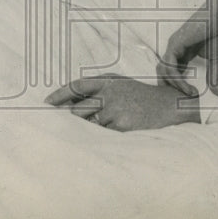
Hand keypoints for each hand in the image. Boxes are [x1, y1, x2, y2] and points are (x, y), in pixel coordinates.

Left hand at [45, 74, 199, 130]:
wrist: (170, 106)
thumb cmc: (143, 97)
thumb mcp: (123, 85)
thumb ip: (101, 90)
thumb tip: (72, 103)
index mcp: (110, 81)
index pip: (78, 85)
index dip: (60, 93)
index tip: (47, 102)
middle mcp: (110, 93)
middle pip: (78, 109)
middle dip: (73, 118)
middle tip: (66, 124)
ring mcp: (116, 110)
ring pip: (89, 124)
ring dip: (87, 130)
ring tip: (90, 133)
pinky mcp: (122, 126)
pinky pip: (103, 135)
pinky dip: (101, 137)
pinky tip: (107, 137)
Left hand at [156, 0, 217, 98]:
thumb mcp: (217, 61)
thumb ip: (215, 78)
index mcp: (183, 52)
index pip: (172, 72)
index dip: (178, 86)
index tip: (191, 97)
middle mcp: (175, 48)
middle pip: (162, 72)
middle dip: (172, 88)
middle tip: (185, 100)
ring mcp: (173, 45)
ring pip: (163, 71)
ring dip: (175, 86)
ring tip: (190, 94)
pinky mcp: (175, 43)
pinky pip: (169, 66)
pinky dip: (177, 80)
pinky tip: (189, 87)